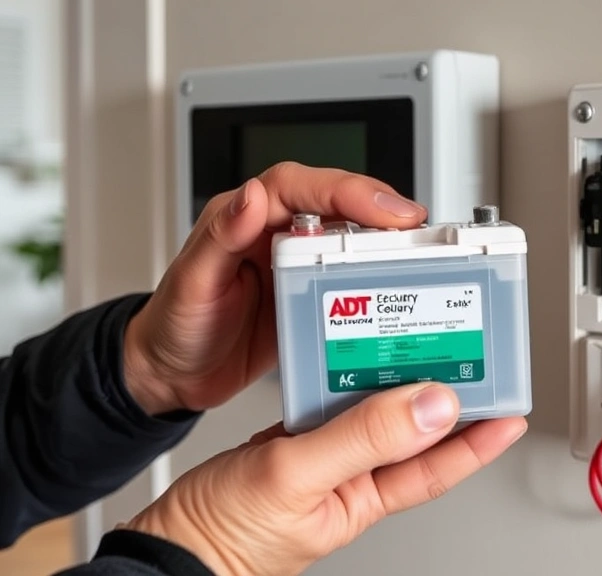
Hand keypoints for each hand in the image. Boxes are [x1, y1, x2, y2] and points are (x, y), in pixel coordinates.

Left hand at [122, 162, 427, 415]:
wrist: (174, 375)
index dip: (348, 191)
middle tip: (419, 230)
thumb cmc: (174, 326)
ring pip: (353, 238)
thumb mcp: (192, 283)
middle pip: (340, 205)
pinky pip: (352, 276)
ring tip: (422, 255)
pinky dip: (379, 279)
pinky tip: (399, 289)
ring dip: (388, 242)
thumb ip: (220, 237)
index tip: (384, 209)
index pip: (304, 186)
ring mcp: (298, 263)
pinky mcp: (311, 294)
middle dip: (383, 211)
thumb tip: (253, 196)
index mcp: (247, 217)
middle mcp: (278, 232)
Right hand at [123, 383, 527, 575]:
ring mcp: (323, 460)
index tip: (511, 408)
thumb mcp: (299, 477)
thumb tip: (432, 405)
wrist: (166, 545)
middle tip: (471, 358)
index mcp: (365, 496)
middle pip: (413, 434)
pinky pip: (332, 405)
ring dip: (397, 382)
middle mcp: (352, 478)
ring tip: (419, 344)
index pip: (438, 463)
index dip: (479, 438)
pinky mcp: (292, 445)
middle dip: (445, 399)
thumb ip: (365, 437)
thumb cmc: (226, 537)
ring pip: (374, 414)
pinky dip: (344, 378)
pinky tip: (347, 355)